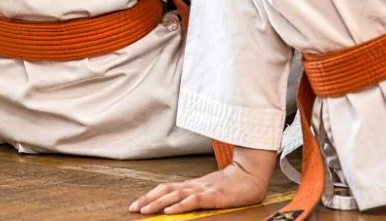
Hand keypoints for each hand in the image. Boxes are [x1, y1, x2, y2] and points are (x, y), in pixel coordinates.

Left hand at [128, 146, 276, 214]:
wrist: (251, 174)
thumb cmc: (234, 185)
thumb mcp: (211, 191)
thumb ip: (196, 196)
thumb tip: (180, 204)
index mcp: (192, 185)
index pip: (166, 189)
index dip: (150, 195)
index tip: (137, 204)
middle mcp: (194, 186)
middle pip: (166, 191)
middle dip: (148, 200)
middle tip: (133, 208)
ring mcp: (203, 189)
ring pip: (176, 195)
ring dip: (158, 203)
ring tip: (145, 210)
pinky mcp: (213, 195)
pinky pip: (193, 201)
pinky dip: (180, 206)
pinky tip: (170, 211)